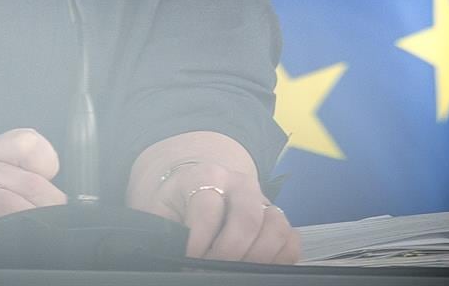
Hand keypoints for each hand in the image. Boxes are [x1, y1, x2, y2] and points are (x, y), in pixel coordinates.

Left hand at [127, 135, 299, 263]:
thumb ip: (164, 230)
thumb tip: (172, 258)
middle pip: (248, 219)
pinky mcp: (276, 217)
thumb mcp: (158, 209)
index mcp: (206, 175)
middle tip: (213, 271)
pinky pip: (291, 239)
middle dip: (229, 254)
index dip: (199, 242)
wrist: (189, 183)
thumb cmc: (173, 203)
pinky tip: (258, 269)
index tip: (189, 261)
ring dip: (258, 258)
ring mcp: (262, 199)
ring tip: (235, 272)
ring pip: (276, 227)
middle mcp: (240, 183)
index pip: (208, 208)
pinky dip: (280, 259)